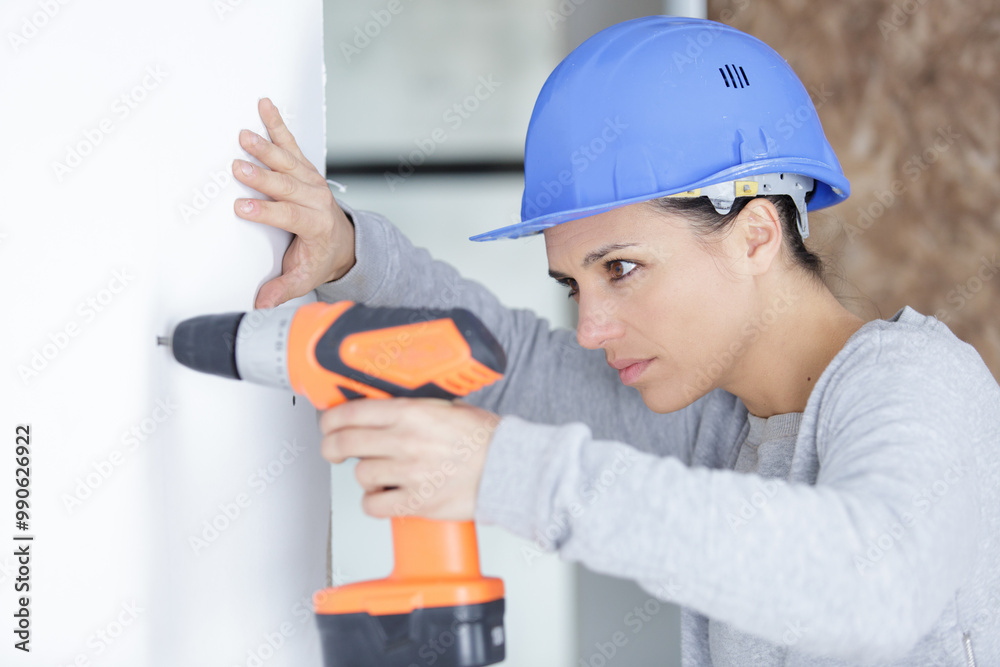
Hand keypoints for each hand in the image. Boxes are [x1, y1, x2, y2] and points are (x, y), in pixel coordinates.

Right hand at [233, 97, 355, 308]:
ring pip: (287, 161)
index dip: (266, 211)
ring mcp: (311, 181)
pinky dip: (277, 124)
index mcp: (317, 225)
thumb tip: (262, 304)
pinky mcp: (305, 168)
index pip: (289, 216)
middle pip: (286, 185)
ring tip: (245, 136)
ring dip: (265, 148)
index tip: (242, 207)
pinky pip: (290, 144)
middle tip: (238, 168)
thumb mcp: (305, 278)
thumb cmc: (321, 257)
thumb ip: (283, 289)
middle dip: (262, 177)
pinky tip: (265, 106)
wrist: (343, 242)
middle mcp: (316, 199)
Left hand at [320, 398, 500, 520]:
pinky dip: (375, 503)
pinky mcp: (416, 502)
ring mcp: (408, 473)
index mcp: (411, 414)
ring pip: (360, 475)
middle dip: (332, 446)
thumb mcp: (448, 407)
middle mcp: (405, 442)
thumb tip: (385, 409)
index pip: (351, 412)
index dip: (330, 419)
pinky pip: (374, 506)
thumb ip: (413, 409)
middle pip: (344, 443)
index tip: (328, 423)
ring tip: (381, 474)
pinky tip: (386, 496)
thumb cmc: (486, 439)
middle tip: (334, 449)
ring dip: (365, 475)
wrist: (509, 468)